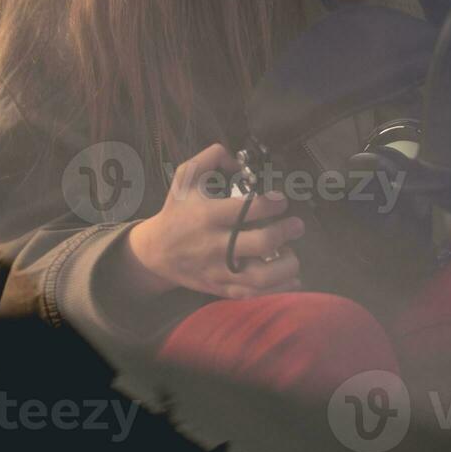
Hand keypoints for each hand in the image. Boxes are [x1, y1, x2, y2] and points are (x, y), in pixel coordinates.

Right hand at [126, 143, 304, 299]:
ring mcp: (218, 270)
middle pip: (259, 244)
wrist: (154, 252)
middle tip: (296, 225)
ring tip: (291, 253)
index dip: (272, 203)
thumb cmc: (177, 211)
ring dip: (286, 265)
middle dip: (285, 233)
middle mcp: (214, 245)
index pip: (246, 211)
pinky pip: (252, 294)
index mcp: (207, 216)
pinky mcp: (221, 287)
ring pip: (259, 277)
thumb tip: (239, 160)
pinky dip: (278, 289)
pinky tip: (292, 278)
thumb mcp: (185, 177)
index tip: (282, 200)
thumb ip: (211, 157)